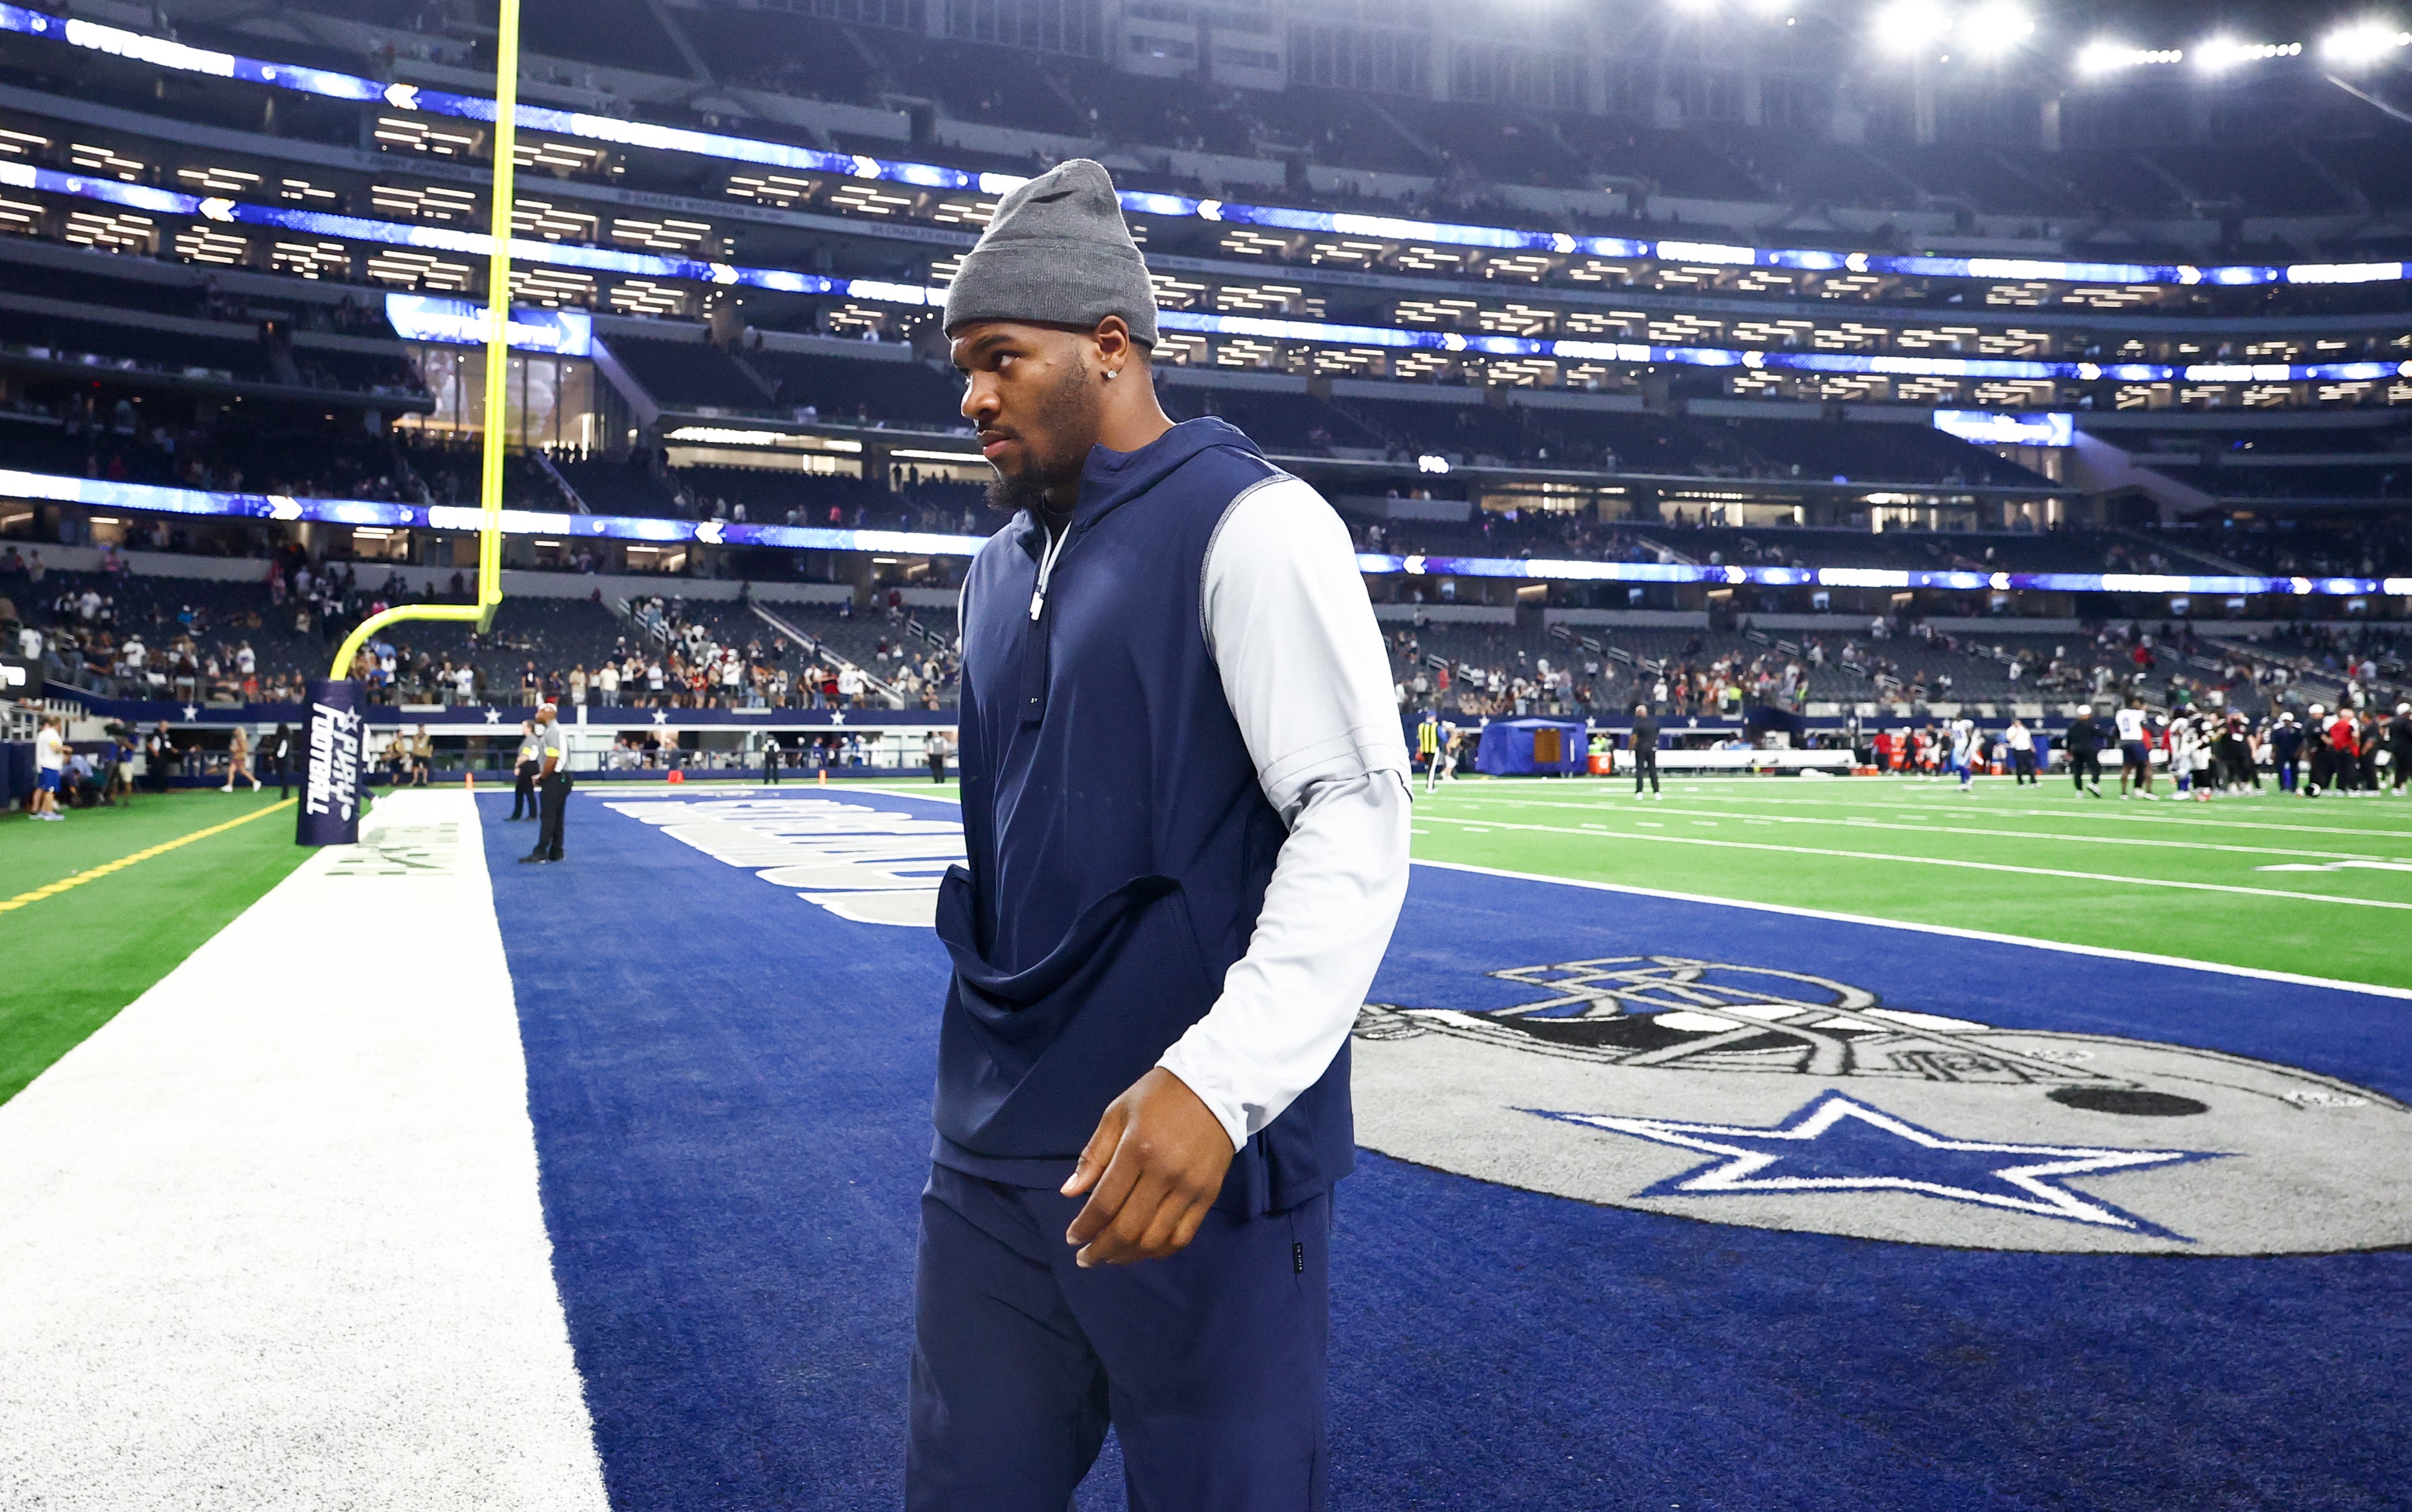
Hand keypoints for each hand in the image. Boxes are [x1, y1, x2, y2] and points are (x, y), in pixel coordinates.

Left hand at [1061, 1067, 1234, 1267]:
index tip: (1072, 1238)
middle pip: (1128, 1229)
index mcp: (1137, 1150)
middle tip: (1085, 1258)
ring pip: (1154, 1239)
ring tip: (1109, 1258)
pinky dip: (1159, 1251)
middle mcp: (1164, 1175)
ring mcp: (1189, 1188)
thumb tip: (1069, 1193)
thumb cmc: (1158, 1096)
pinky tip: (1142, 1251)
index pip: (1104, 1204)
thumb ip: (1093, 1155)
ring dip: (1127, 1256)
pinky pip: (1182, 1236)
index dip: (1084, 1227)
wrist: (1214, 1087)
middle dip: (1101, 1250)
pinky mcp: (1208, 1196)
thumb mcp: (1117, 1113)